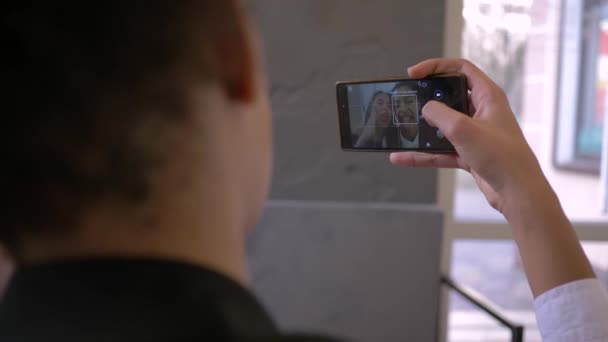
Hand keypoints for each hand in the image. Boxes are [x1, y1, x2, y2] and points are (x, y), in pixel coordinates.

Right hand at [390, 59, 547, 213]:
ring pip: (442, 126)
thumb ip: (440, 114)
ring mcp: (475, 133)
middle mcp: (482, 111)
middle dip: (427, 99)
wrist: (516, 191)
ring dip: (422, 130)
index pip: (460, 69)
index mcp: (487, 96)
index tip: (414, 74)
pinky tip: (403, 158)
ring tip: (401, 130)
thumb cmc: (501, 156)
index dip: (436, 67)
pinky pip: (440, 150)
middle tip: (407, 100)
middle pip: (449, 97)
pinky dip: (423, 154)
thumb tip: (426, 109)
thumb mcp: (463, 129)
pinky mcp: (469, 153)